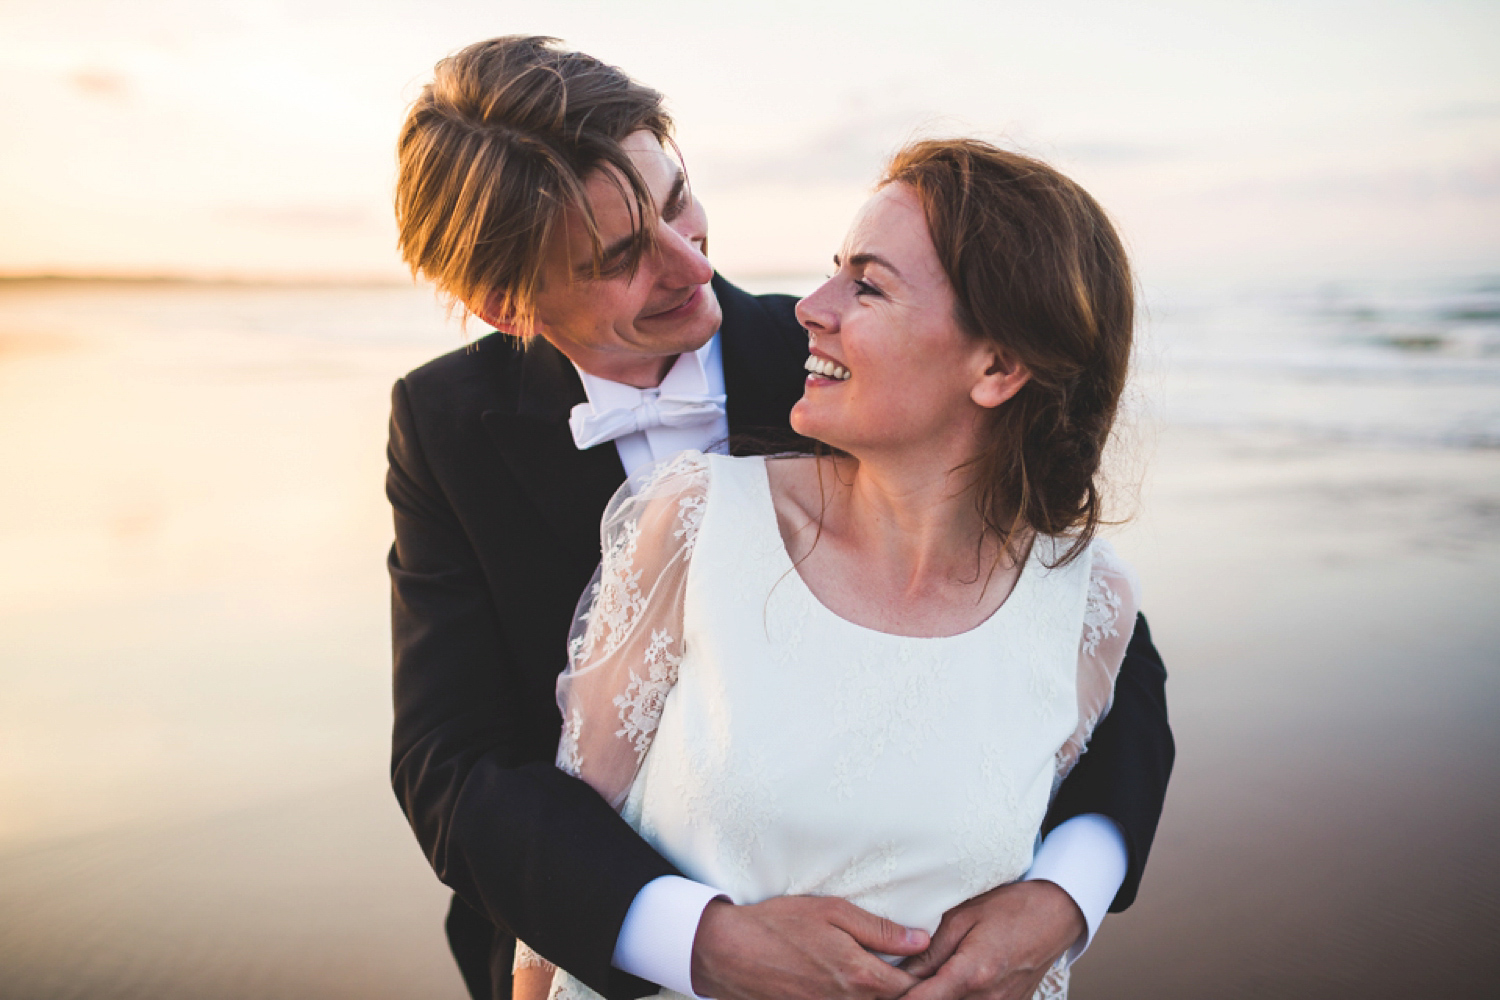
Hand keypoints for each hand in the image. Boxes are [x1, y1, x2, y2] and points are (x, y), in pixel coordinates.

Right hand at [691, 896, 929, 999]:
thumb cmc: (779, 925)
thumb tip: (922, 940)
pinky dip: (856, 998)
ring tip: (885, 976)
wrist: (729, 953)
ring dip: (882, 994)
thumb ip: (880, 929)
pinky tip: (852, 983)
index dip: (927, 977)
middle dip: (907, 990)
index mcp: (861, 975)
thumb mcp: (833, 912)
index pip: (913, 988)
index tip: (933, 964)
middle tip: (914, 970)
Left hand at [899, 881, 1084, 999]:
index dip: (896, 998)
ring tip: (926, 981)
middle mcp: (988, 999)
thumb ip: (930, 950)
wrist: (1056, 915)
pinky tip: (949, 985)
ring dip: (939, 997)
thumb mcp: (963, 917)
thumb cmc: (1010, 908)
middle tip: (898, 982)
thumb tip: (899, 971)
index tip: (879, 991)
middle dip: (916, 997)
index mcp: (972, 973)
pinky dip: (958, 998)